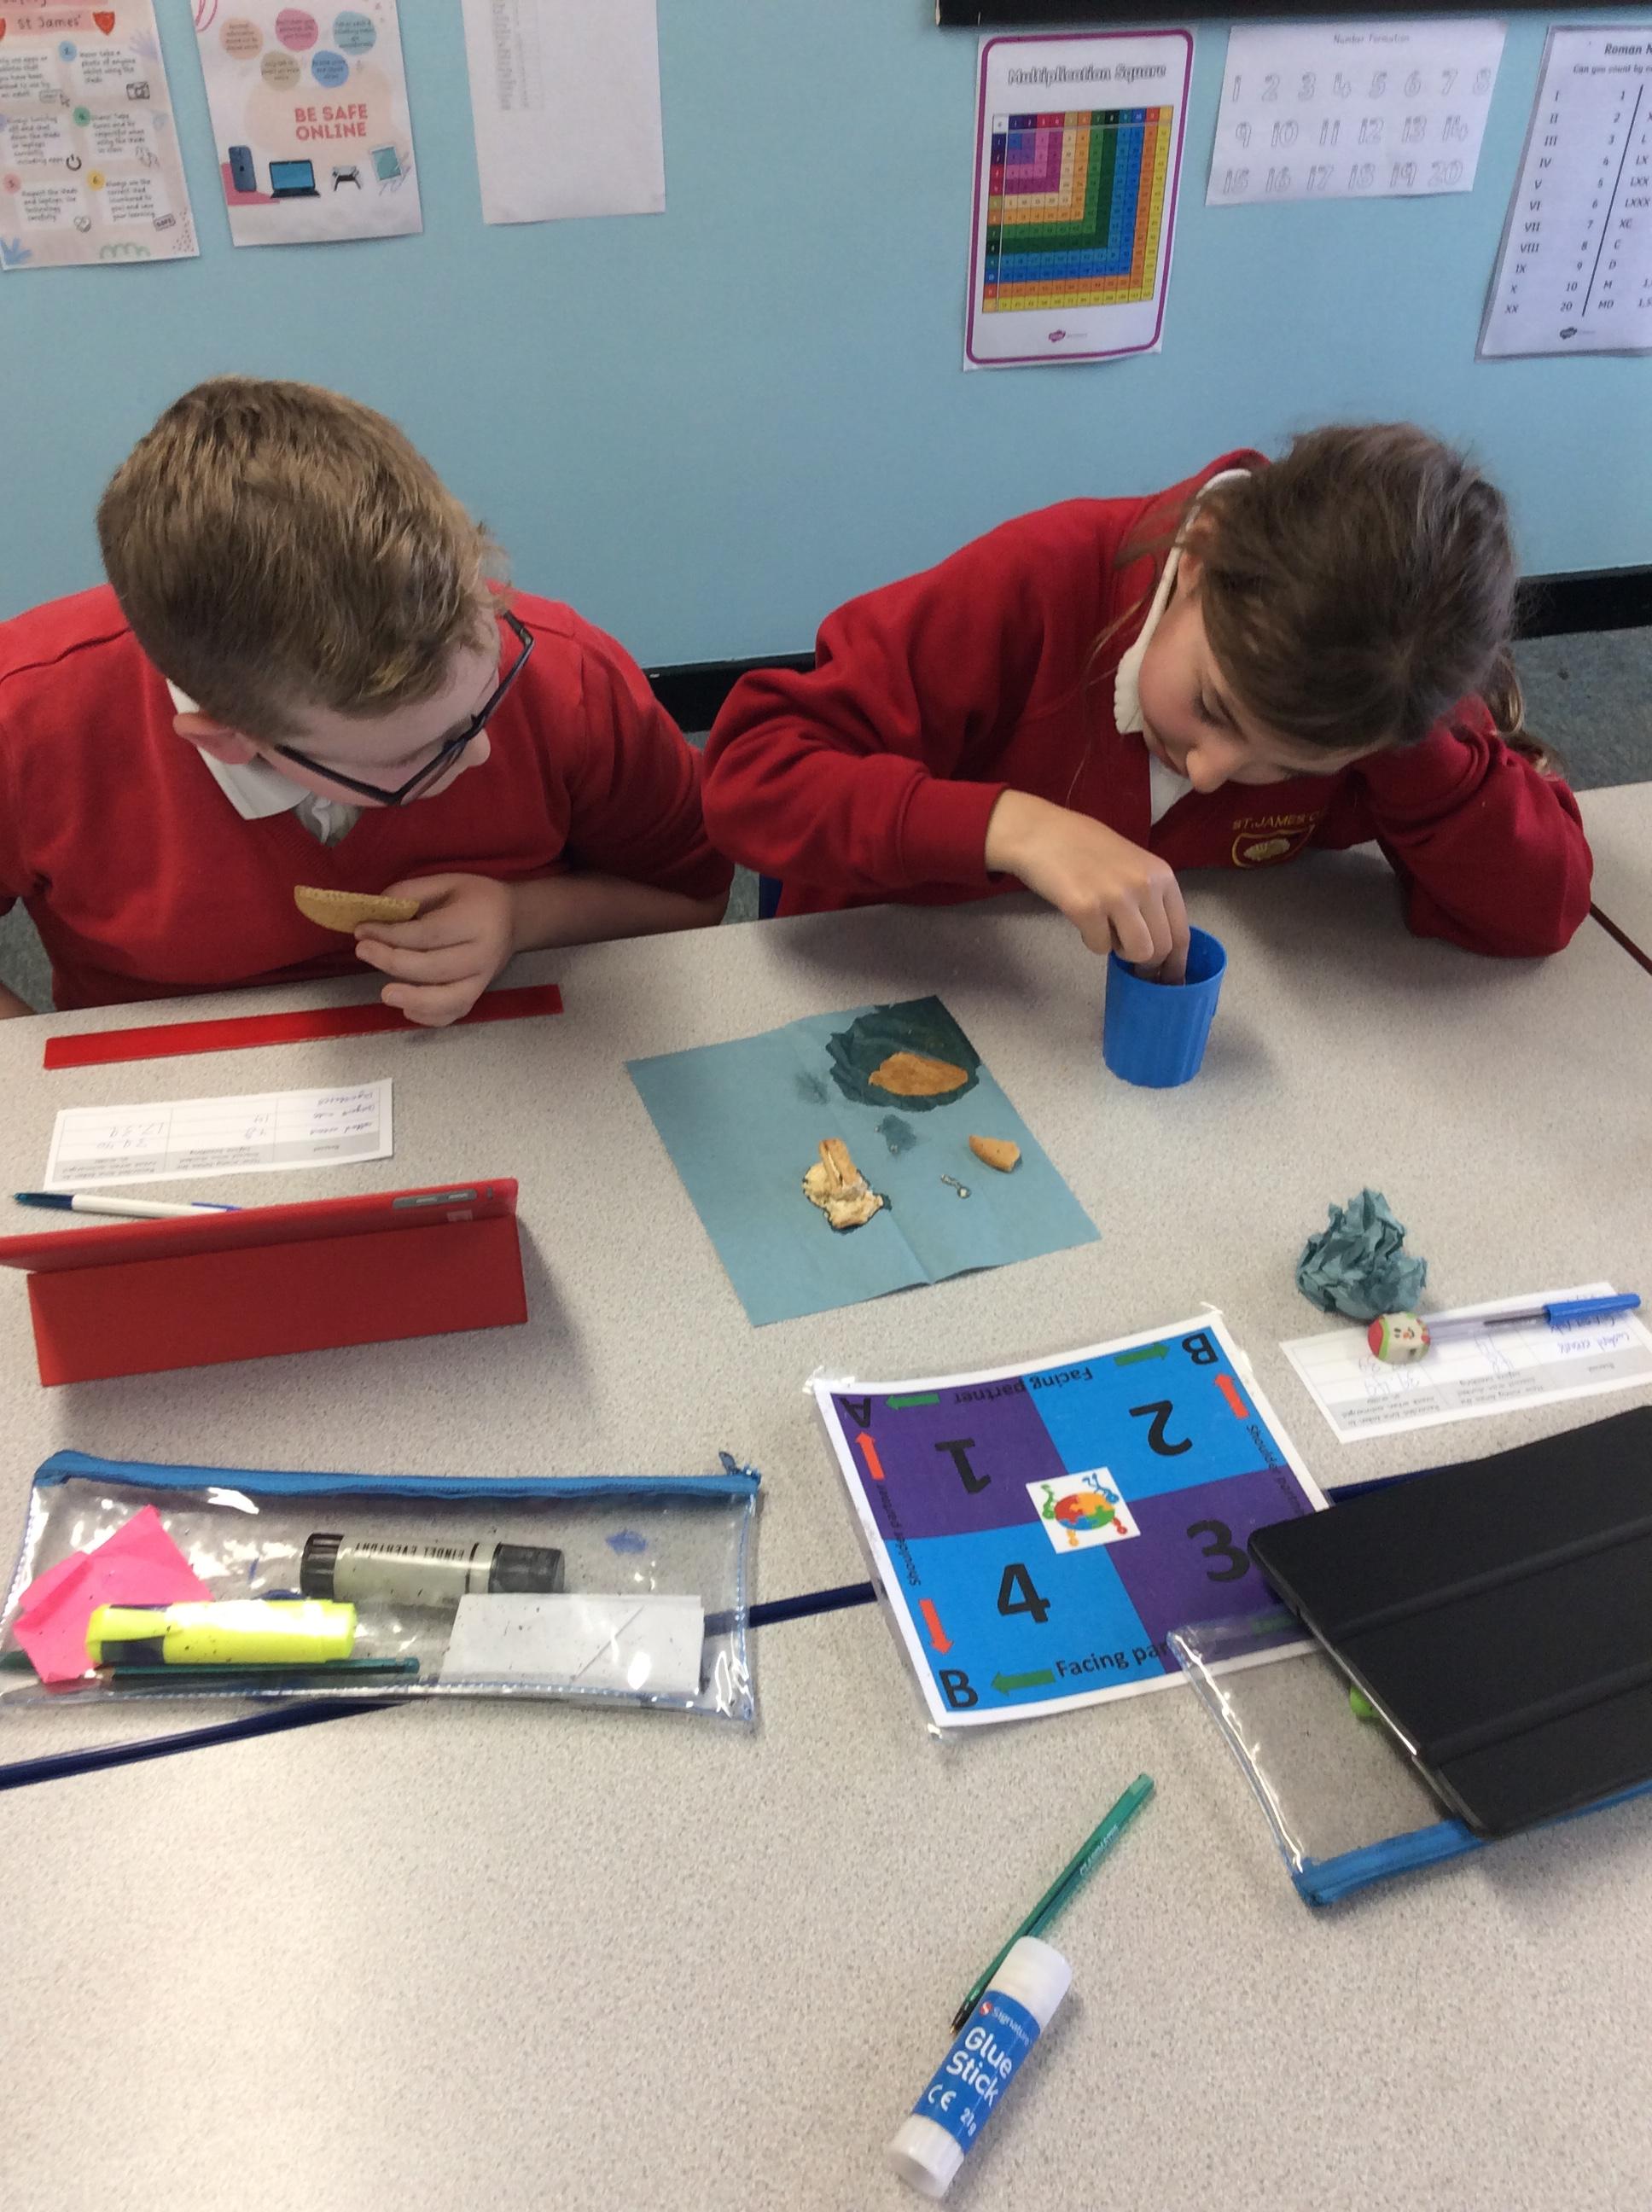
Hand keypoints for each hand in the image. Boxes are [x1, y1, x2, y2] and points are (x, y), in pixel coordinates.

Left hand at [352, 873, 517, 1027]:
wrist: (514, 919)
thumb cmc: (474, 898)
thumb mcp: (446, 881)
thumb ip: (411, 893)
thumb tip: (376, 913)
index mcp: (475, 921)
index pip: (428, 934)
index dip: (391, 934)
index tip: (362, 930)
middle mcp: (483, 954)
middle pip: (435, 967)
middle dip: (393, 962)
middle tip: (363, 952)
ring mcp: (483, 979)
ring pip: (449, 999)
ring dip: (415, 999)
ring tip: (386, 994)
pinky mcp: (478, 994)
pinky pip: (454, 1013)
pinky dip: (430, 1016)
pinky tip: (407, 1008)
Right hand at [985, 791, 1188, 978]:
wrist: (1040, 832)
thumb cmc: (1084, 847)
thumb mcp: (1132, 864)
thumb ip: (1149, 896)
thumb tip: (1160, 943)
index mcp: (1162, 875)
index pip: (1181, 932)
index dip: (1175, 962)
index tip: (1167, 979)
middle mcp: (1146, 885)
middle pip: (1161, 949)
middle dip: (1144, 962)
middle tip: (1125, 955)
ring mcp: (1117, 897)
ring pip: (1137, 953)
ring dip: (1119, 951)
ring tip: (1104, 929)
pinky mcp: (1087, 909)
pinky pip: (1101, 947)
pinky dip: (1091, 940)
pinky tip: (1081, 918)